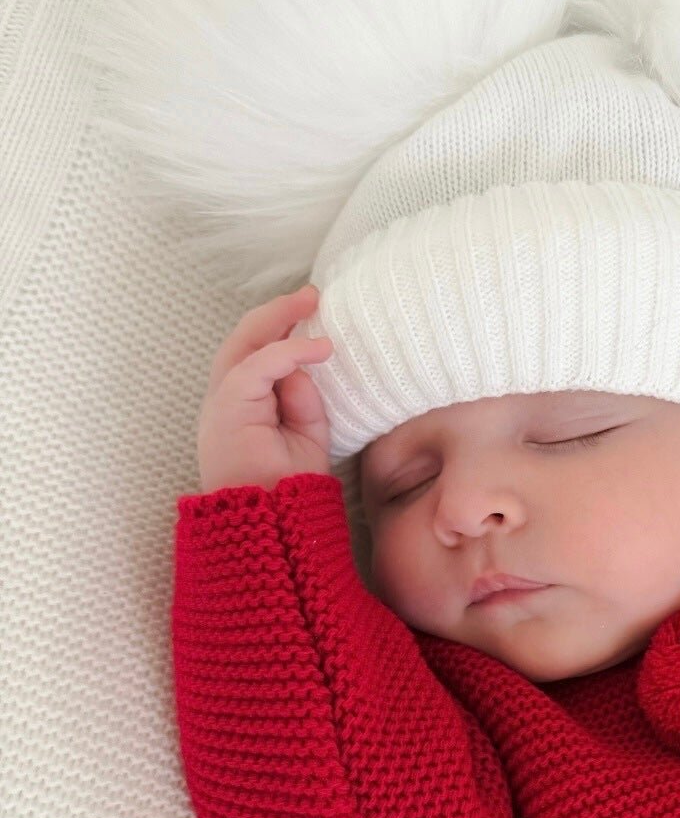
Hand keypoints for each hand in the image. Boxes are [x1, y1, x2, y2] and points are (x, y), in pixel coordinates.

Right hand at [196, 282, 333, 493]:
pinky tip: (318, 348)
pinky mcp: (228, 406)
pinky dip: (288, 352)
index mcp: (243, 405)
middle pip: (245, 340)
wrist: (273, 522)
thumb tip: (305, 364)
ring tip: (310, 302)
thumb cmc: (288, 486)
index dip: (282, 331)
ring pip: (244, 344)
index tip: (314, 313)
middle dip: (277, 313)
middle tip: (312, 295)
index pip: (257, 356)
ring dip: (277, 318)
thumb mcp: (306, 433)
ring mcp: (222, 401)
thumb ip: (304, 397)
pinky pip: (257, 366)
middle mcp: (226, 399)